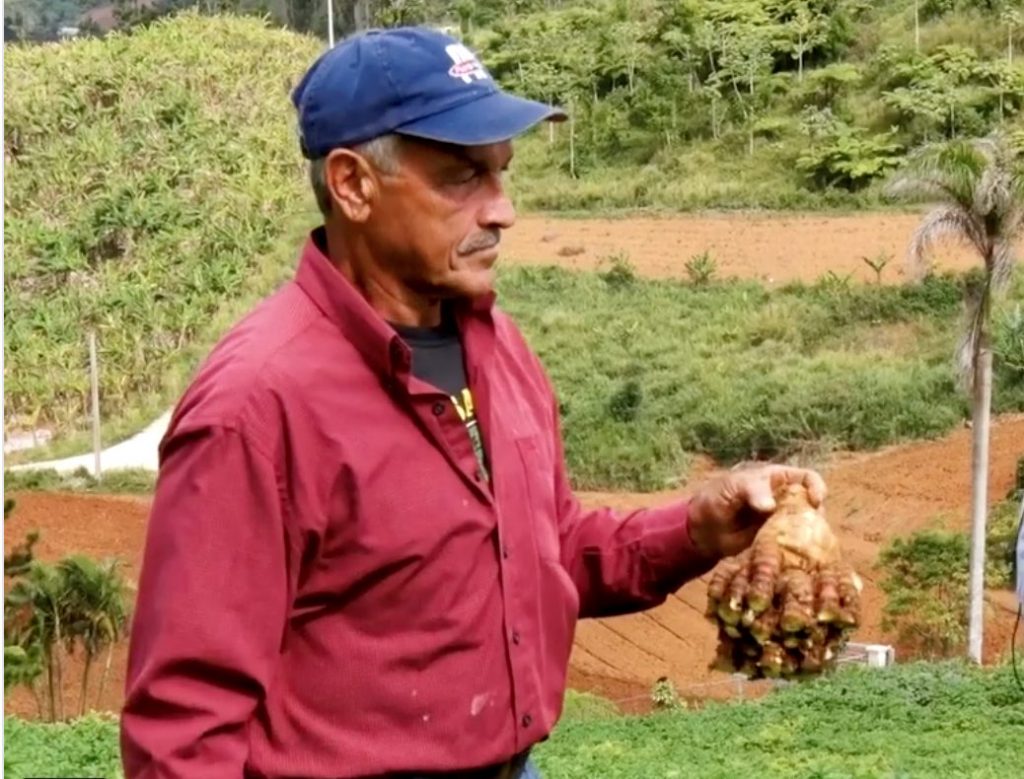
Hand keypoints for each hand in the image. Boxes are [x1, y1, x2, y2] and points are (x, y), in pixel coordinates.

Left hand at [687, 465, 826, 559]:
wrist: (701, 529)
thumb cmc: (715, 498)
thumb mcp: (731, 487)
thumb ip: (752, 490)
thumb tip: (771, 506)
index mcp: (776, 479)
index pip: (807, 478)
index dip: (816, 487)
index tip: (815, 501)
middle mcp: (784, 499)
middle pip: (812, 504)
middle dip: (815, 515)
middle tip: (809, 528)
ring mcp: (782, 521)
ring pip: (807, 525)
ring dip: (809, 533)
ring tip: (802, 542)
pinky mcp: (777, 541)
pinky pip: (795, 543)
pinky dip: (798, 548)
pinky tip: (794, 553)